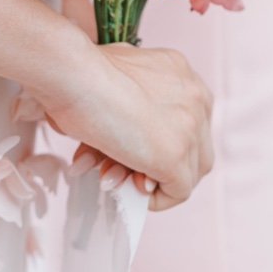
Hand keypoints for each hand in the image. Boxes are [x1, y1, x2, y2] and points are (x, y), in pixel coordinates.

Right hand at [38, 40, 213, 210]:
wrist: (75, 76)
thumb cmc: (82, 72)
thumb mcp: (119, 77)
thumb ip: (133, 100)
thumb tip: (124, 132)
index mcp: (183, 76)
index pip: (186, 122)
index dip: (157, 143)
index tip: (127, 151)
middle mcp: (197, 99)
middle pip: (194, 148)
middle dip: (159, 165)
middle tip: (121, 169)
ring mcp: (190, 129)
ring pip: (188, 172)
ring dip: (152, 182)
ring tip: (115, 177)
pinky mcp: (175, 156)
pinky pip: (178, 192)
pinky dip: (155, 199)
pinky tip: (126, 188)